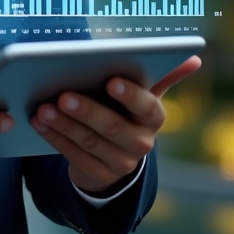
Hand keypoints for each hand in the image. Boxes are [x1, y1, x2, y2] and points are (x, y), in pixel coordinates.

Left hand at [30, 56, 201, 193]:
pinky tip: (39, 122)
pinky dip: (54, 137)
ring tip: (43, 108)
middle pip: (113, 127)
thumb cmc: (126, 111)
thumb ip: (163, 75)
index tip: (111, 80)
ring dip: (64, 124)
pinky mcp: (100, 174)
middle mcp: (142, 143)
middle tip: (63, 95)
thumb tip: (194, 58)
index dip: (130, 95)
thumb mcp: (143, 94)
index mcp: (154, 117)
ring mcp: (121, 163)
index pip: (147, 106)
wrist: (117, 155)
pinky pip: (74, 156)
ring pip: (90, 142)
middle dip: (87, 110)